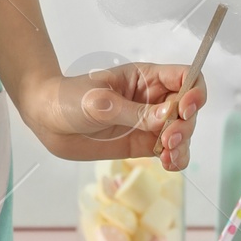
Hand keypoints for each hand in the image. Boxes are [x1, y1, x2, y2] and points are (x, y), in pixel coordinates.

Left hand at [19, 63, 206, 167]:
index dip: (194, 91)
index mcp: (145, 78)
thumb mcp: (100, 103)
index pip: (185, 78)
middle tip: (169, 138)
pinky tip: (168, 163)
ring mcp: (149, 123)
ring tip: (168, 154)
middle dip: (186, 124)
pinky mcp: (143, 144)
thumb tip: (168, 118)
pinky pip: (170, 152)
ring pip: (184, 132)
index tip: (186, 108)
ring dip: (184, 144)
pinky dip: (176, 158)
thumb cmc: (69, 99)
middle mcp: (153, 99)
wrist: (47, 119)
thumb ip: (134, 113)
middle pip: (189, 108)